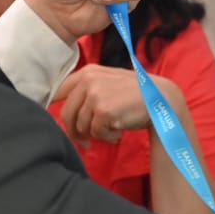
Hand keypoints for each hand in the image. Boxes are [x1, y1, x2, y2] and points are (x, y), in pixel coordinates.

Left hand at [55, 65, 179, 147]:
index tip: (62, 121)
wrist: (160, 99)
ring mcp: (95, 95)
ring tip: (113, 129)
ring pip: (81, 126)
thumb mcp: (108, 83)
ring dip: (96, 134)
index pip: (59, 91)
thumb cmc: (134, 95)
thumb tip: (63, 109)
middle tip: (85, 141)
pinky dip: (108, 136)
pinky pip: (96, 133)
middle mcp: (88, 80)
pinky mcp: (103, 111)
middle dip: (75, 131)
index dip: (54, 108)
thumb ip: (86, 90)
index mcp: (87, 72)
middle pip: (66, 113)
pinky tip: (119, 130)